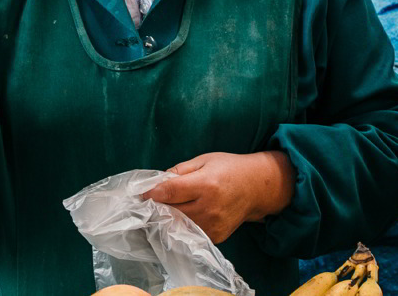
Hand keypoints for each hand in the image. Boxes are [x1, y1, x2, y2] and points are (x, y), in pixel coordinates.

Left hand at [141, 151, 295, 244]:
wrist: (258, 188)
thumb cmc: (229, 168)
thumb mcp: (204, 160)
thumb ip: (179, 171)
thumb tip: (157, 183)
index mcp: (206, 185)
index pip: (169, 192)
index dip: (150, 193)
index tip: (139, 193)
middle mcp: (209, 208)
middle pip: (171, 212)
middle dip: (155, 207)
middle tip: (144, 203)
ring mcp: (213, 226)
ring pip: (177, 226)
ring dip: (165, 219)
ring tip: (158, 211)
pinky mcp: (216, 237)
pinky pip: (189, 233)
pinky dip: (179, 227)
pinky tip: (176, 219)